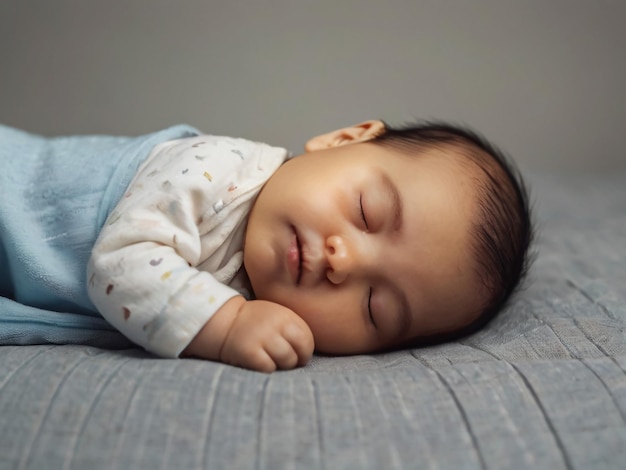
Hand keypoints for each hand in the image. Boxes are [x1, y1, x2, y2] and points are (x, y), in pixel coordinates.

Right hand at [183, 296, 313, 371]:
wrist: (225, 322)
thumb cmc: (256, 322)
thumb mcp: (277, 316)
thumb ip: (293, 329)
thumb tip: (307, 354)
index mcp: (285, 315)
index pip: (307, 339)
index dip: (306, 351)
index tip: (299, 355)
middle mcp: (275, 325)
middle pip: (298, 352)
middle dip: (295, 361)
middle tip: (286, 361)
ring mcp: (262, 338)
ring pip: (286, 361)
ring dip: (282, 366)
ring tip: (273, 361)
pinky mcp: (249, 352)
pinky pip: (269, 368)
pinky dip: (267, 369)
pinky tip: (261, 363)